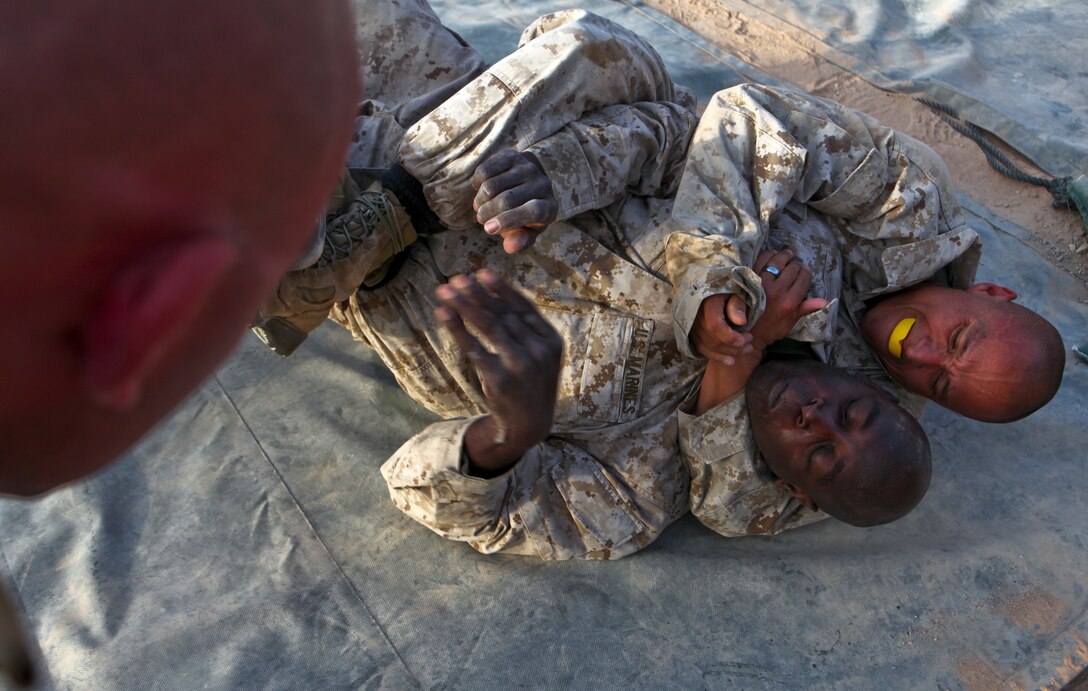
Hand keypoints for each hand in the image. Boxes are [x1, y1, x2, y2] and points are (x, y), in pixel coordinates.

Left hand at [434, 269, 562, 474]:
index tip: (482, 273)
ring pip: (488, 326)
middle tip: (456, 278)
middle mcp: (538, 350)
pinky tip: (443, 313)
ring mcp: (519, 365)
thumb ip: (526, 329)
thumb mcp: (541, 356)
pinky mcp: (499, 378)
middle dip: (477, 293)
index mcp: (551, 341)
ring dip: (464, 304)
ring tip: (446, 290)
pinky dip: (457, 328)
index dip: (502, 289)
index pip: (523, 307)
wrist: (529, 424)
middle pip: (503, 314)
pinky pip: (474, 347)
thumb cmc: (530, 383)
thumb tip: (496, 295)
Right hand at [471, 149, 557, 253]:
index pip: (533, 211)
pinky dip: (476, 184)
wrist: (530, 182)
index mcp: (549, 207)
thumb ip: (520, 241)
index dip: (509, 220)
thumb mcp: (527, 231)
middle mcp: (542, 184)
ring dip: (479, 200)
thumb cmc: (526, 214)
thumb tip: (510, 247)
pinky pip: (484, 171)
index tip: (489, 229)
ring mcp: (527, 167)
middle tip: (481, 219)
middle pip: (506, 199)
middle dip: (486, 213)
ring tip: (480, 206)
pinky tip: (479, 189)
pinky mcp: (512, 155)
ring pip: (491, 186)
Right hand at [691, 293, 753, 364]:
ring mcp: (689, 324)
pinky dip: (715, 356)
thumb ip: (738, 305)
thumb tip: (741, 322)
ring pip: (706, 346)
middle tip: (750, 344)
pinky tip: (730, 361)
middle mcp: (694, 314)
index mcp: (706, 302)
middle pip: (712, 339)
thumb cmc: (728, 287)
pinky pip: (700, 347)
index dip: (731, 337)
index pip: (715, 326)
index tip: (747, 338)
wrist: (711, 282)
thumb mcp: (736, 291)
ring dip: (727, 353)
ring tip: (746, 350)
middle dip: (733, 346)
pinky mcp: (689, 330)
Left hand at [748, 248, 827, 350]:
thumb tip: (826, 301)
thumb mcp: (791, 323)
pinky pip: (761, 260)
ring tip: (787, 254)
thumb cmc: (770, 329)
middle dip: (796, 264)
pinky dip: (768, 255)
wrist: (747, 333)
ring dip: (784, 255)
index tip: (805, 270)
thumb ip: (806, 309)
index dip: (805, 271)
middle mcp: (777, 291)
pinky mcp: (750, 279)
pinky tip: (772, 254)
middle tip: (795, 263)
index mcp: (790, 302)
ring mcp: (762, 284)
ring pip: (777, 261)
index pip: (803, 278)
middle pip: (792, 268)